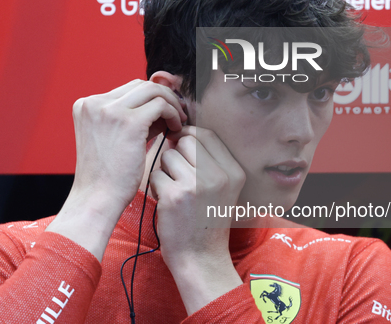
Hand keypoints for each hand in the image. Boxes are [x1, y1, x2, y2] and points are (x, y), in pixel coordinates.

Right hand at [47, 80, 186, 259]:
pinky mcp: (128, 121)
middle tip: (178, 114)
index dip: (151, 99)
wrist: (97, 199)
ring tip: (179, 123)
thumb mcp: (113, 139)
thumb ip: (131, 119)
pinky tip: (176, 130)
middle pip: (140, 85)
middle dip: (163, 97)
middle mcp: (94, 103)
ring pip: (153, 91)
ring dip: (171, 104)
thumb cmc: (107, 176)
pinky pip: (160, 105)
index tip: (166, 112)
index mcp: (86, 105)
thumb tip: (161, 105)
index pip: (128, 90)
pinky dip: (173, 114)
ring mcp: (109, 110)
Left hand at [150, 126, 245, 313]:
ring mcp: (197, 185)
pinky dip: (156, 187)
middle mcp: (219, 176)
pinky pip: (156, 174)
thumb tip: (181, 132)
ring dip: (165, 171)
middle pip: (187, 141)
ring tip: (173, 191)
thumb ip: (210, 161)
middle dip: (176, 153)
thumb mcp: (224, 189)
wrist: (201, 258)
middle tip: (177, 175)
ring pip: (169, 156)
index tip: (180, 145)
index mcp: (234, 171)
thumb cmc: (207, 220)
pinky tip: (166, 202)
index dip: (189, 134)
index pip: (208, 135)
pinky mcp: (175, 195)